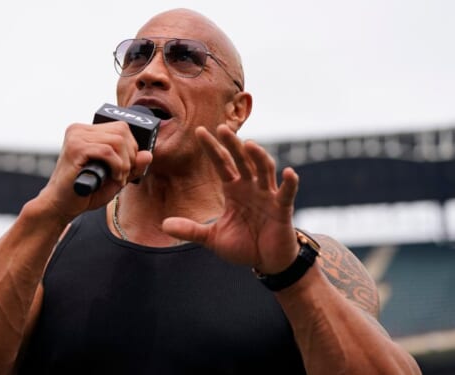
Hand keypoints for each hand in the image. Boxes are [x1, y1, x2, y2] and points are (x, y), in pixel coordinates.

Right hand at [37, 121, 152, 220]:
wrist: (60, 206)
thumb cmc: (85, 192)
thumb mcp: (115, 178)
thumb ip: (132, 166)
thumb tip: (148, 154)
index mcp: (86, 131)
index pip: (121, 127)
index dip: (131, 148)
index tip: (127, 167)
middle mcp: (79, 129)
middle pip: (122, 131)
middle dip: (130, 156)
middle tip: (122, 175)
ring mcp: (75, 137)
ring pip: (117, 141)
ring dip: (124, 164)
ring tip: (117, 178)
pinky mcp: (75, 148)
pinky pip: (108, 151)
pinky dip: (116, 166)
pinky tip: (112, 177)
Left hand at [162, 124, 299, 273]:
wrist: (268, 261)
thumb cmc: (244, 245)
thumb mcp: (212, 238)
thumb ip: (190, 230)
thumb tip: (164, 224)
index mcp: (233, 190)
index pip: (221, 164)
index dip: (212, 148)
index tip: (199, 131)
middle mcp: (250, 187)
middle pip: (242, 161)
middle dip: (233, 145)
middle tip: (222, 128)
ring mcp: (267, 196)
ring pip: (264, 171)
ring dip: (258, 157)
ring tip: (250, 145)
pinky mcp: (282, 209)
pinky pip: (286, 193)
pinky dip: (290, 183)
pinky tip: (289, 172)